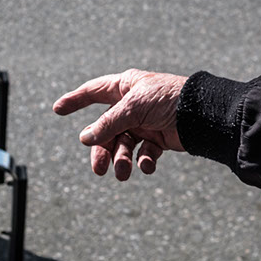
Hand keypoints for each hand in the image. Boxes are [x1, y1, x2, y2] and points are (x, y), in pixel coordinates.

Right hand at [53, 69, 187, 180]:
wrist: (203, 115)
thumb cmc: (169, 100)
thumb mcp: (134, 108)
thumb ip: (108, 123)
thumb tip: (85, 138)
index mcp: (126, 87)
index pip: (94, 92)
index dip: (75, 100)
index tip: (57, 109)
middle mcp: (133, 105)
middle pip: (106, 130)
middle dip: (102, 150)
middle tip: (99, 169)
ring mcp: (145, 122)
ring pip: (123, 145)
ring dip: (122, 160)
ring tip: (124, 173)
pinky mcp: (159, 138)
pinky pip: (144, 153)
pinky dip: (144, 161)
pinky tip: (147, 165)